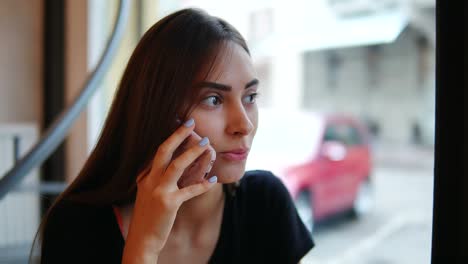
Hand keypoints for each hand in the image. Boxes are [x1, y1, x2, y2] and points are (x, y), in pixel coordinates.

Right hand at [122, 119, 216, 262]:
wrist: (142, 239)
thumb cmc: (149, 215)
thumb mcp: (148, 192)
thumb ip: (158, 177)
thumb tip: (177, 163)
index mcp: (144, 176)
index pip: (158, 151)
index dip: (170, 136)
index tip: (181, 123)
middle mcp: (149, 180)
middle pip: (163, 151)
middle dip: (178, 135)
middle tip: (190, 122)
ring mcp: (158, 191)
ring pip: (177, 166)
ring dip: (192, 153)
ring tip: (206, 143)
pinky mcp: (168, 204)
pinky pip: (189, 190)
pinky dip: (203, 185)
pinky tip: (214, 179)